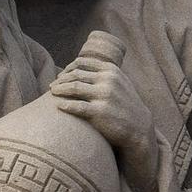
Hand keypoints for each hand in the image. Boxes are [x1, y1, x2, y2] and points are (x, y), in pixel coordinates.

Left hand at [52, 31, 155, 186]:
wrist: (139, 127)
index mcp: (111, 70)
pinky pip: (77, 106)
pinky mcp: (100, 112)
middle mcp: (108, 80)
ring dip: (59, 89)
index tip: (61, 76)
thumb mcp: (121, 82)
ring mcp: (104, 95)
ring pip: (73, 87)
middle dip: (61, 80)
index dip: (68, 69)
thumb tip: (83, 67)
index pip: (82, 63)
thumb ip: (105, 73)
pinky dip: (65, 105)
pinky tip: (59, 106)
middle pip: (75, 74)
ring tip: (52, 93)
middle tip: (52, 86)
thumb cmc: (126, 105)